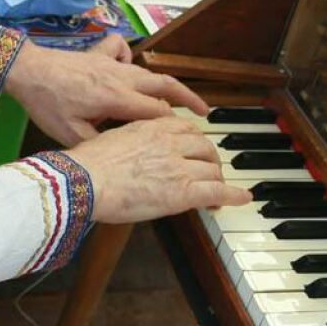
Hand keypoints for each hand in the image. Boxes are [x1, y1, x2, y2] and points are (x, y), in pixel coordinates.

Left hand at [5, 35, 208, 145]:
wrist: (27, 70)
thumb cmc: (47, 103)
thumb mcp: (71, 134)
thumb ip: (99, 144)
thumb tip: (119, 154)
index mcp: (116, 98)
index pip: (156, 111)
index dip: (171, 126)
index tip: (182, 138)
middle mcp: (120, 77)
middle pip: (164, 85)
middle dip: (187, 99)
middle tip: (204, 112)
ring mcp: (111, 63)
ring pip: (148, 71)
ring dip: (166, 84)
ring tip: (180, 96)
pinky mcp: (99, 54)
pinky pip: (123, 51)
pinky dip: (130, 59)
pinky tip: (127, 69)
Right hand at [65, 117, 251, 222]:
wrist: (84, 181)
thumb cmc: (88, 166)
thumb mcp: (113, 140)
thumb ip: (132, 142)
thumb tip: (134, 153)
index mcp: (153, 127)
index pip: (187, 128)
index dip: (196, 141)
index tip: (197, 149)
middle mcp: (170, 142)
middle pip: (204, 147)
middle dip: (210, 160)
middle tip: (210, 171)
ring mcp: (179, 166)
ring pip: (212, 170)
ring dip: (217, 181)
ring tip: (218, 192)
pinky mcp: (183, 192)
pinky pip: (217, 191)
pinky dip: (233, 195)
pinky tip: (242, 198)